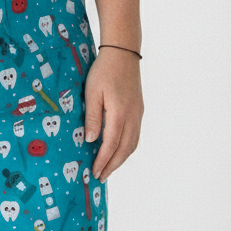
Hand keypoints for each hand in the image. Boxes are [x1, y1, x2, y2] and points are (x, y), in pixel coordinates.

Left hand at [84, 47, 143, 180]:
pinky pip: (135, 135)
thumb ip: (93, 117)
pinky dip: (127, 148)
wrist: (123, 53)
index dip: (103, 161)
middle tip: (101, 176)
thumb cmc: (104, 70)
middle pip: (125, 149)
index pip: (111, 145)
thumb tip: (91, 140)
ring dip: (121, 158)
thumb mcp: (92, 92)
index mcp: (119, 114)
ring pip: (132, 144)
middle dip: (113, 165)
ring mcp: (138, 114)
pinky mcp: (139, 109)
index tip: (95, 172)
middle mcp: (132, 117)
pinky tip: (119, 149)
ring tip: (109, 167)